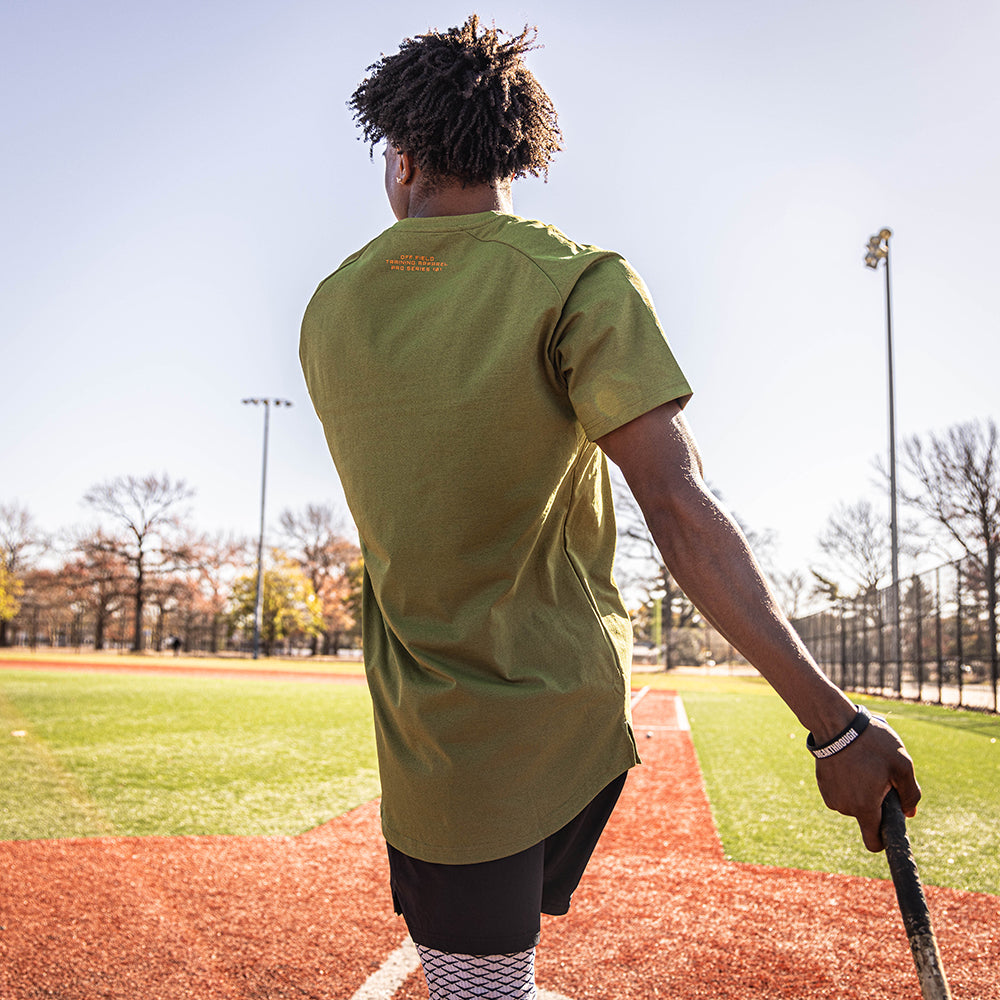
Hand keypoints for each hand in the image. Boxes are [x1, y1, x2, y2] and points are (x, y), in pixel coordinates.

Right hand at [814, 716, 920, 851]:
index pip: (873, 843)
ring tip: (864, 765)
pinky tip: (851, 763)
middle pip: (866, 817)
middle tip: (880, 776)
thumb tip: (910, 813)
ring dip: (861, 792)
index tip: (890, 822)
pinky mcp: (822, 784)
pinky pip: (841, 792)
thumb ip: (911, 794)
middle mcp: (845, 807)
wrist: (836, 723)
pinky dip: (848, 783)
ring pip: (853, 803)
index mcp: (865, 807)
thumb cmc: (872, 743)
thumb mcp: (902, 765)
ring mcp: (831, 795)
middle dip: (875, 803)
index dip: (884, 839)